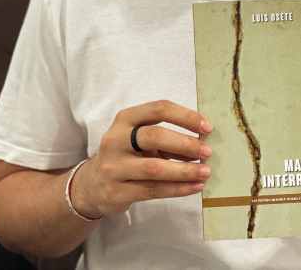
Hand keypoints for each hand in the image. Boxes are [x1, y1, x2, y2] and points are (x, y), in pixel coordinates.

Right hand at [71, 100, 214, 217]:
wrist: (93, 185)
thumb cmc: (126, 156)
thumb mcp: (140, 140)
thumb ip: (166, 139)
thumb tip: (202, 143)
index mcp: (125, 119)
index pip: (158, 109)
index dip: (185, 116)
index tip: (207, 127)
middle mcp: (115, 140)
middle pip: (154, 137)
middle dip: (185, 144)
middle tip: (207, 152)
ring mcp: (114, 167)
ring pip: (154, 168)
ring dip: (184, 170)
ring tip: (206, 172)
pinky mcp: (116, 191)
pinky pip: (153, 190)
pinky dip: (178, 188)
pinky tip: (194, 187)